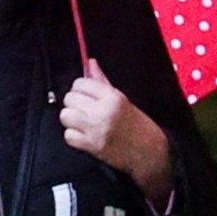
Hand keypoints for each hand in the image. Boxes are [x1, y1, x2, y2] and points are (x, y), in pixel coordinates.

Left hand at [61, 55, 173, 208]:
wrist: (150, 153)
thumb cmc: (138, 125)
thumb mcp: (123, 100)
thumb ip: (102, 82)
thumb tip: (89, 62)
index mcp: (112, 97)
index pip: (80, 83)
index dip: (80, 89)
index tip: (85, 96)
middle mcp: (103, 111)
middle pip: (70, 99)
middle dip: (74, 104)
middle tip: (84, 110)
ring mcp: (96, 129)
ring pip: (66, 116)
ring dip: (71, 119)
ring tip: (82, 123)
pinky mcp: (92, 146)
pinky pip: (68, 136)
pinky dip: (73, 136)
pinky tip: (83, 135)